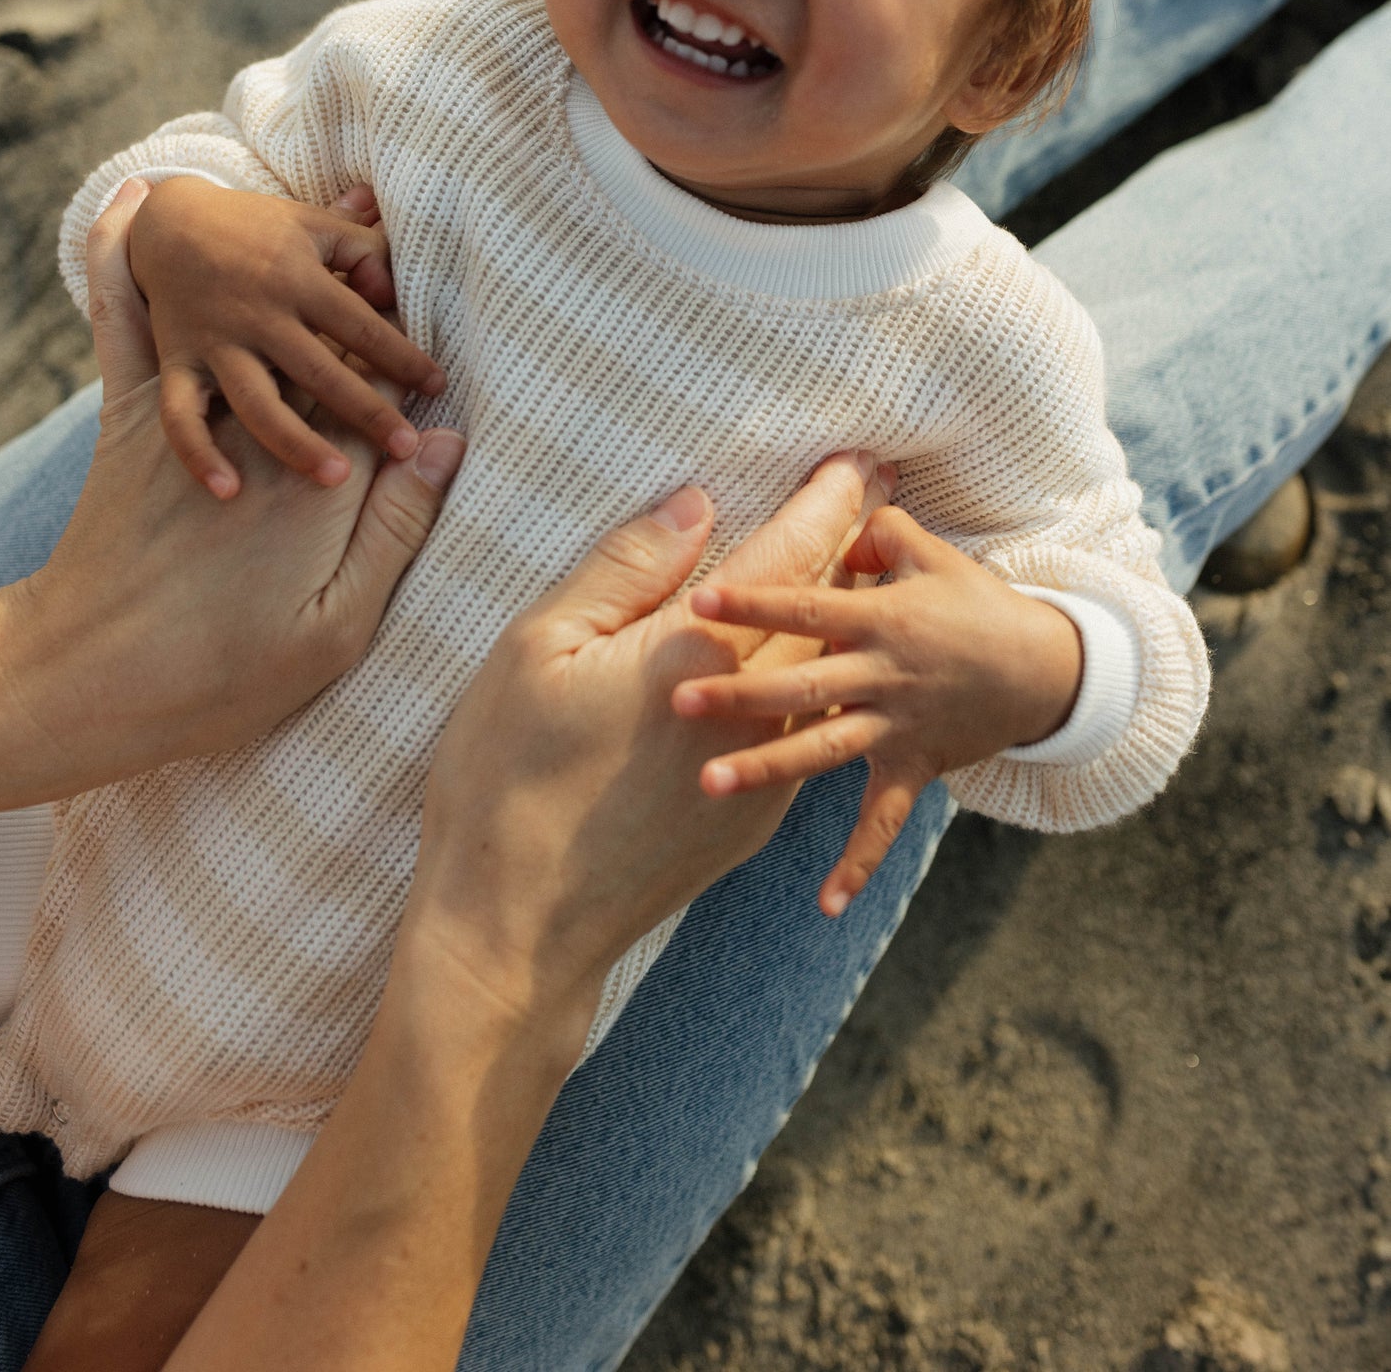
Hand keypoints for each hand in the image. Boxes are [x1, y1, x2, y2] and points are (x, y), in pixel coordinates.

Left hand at [0, 179, 465, 813]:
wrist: (86, 684)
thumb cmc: (222, 677)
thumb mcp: (335, 628)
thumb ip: (394, 531)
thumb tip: (444, 447)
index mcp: (314, 481)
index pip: (374, 388)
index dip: (406, 345)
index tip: (438, 311)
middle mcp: (253, 432)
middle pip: (318, 339)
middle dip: (358, 290)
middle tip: (386, 241)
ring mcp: (187, 422)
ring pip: (243, 319)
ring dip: (274, 266)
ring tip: (310, 212)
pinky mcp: (130, 427)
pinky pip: (128, 329)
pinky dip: (126, 271)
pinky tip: (125, 217)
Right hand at [126, 175, 445, 496]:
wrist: (169, 223)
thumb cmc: (257, 228)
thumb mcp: (314, 223)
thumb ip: (364, 251)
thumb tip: (395, 292)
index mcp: (296, 278)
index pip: (361, 325)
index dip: (402, 356)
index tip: (437, 387)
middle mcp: (258, 315)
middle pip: (318, 371)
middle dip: (365, 411)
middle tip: (406, 448)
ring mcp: (216, 344)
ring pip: (256, 403)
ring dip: (295, 444)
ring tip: (336, 479)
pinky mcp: (178, 364)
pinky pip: (181, 417)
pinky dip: (199, 455)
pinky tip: (228, 491)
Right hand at [401, 450, 893, 1061]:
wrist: (518, 930)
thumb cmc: (506, 779)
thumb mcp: (537, 648)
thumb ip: (625, 569)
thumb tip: (694, 504)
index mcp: (697, 656)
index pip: (785, 558)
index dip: (827, 503)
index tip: (859, 462)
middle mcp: (752, 712)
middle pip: (823, 612)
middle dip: (854, 548)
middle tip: (885, 498)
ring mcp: (762, 774)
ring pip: (821, 673)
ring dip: (843, 617)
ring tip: (863, 571)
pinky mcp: (755, 823)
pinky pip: (801, 731)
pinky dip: (816, 681)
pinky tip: (810, 666)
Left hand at [672, 505, 1083, 917]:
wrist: (1045, 669)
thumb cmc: (975, 603)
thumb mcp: (931, 553)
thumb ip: (877, 536)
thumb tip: (834, 538)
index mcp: (882, 621)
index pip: (807, 609)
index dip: (756, 603)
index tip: (699, 602)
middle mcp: (883, 677)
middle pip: (801, 687)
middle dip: (739, 694)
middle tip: (677, 700)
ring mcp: (896, 728)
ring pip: (824, 752)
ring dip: (767, 768)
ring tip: (708, 782)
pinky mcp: (912, 769)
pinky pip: (882, 823)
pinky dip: (858, 864)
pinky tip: (826, 905)